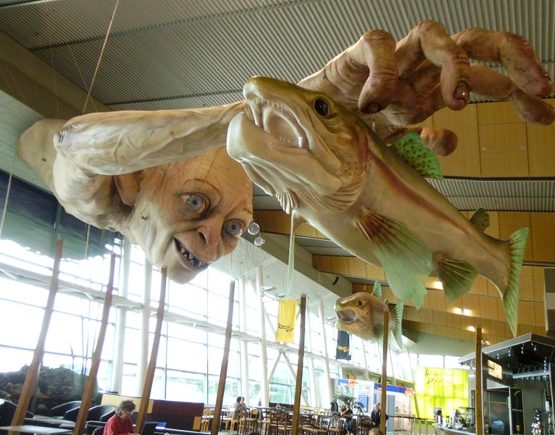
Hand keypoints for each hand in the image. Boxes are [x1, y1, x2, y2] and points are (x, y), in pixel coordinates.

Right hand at [300, 21, 553, 153]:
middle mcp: (419, 68)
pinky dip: (384, 70)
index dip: (519, 89)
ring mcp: (390, 59)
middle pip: (476, 42)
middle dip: (513, 58)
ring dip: (454, 63)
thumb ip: (427, 142)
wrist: (309, 126)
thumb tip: (452, 139)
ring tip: (455, 101)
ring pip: (434, 34)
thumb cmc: (353, 129)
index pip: (487, 76)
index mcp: (434, 87)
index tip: (543, 114)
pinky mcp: (355, 56)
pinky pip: (377, 45)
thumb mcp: (400, 143)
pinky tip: (380, 101)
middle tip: (539, 87)